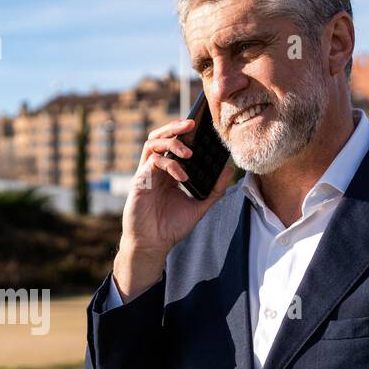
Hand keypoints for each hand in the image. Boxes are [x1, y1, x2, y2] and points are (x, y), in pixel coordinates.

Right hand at [114, 117, 235, 300]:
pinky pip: (152, 162)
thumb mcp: (199, 206)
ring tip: (188, 152)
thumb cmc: (171, 227)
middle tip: (191, 123)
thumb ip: (214, 189)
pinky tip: (182, 176)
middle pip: (159, 137)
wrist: (153, 245)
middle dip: (174, 127)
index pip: (173, 144)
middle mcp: (155, 170)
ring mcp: (145, 174)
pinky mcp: (139, 182)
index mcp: (168, 173)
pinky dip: (169, 164)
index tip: (201, 127)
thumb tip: (230, 170)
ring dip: (171, 142)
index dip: (185, 133)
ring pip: (152, 143)